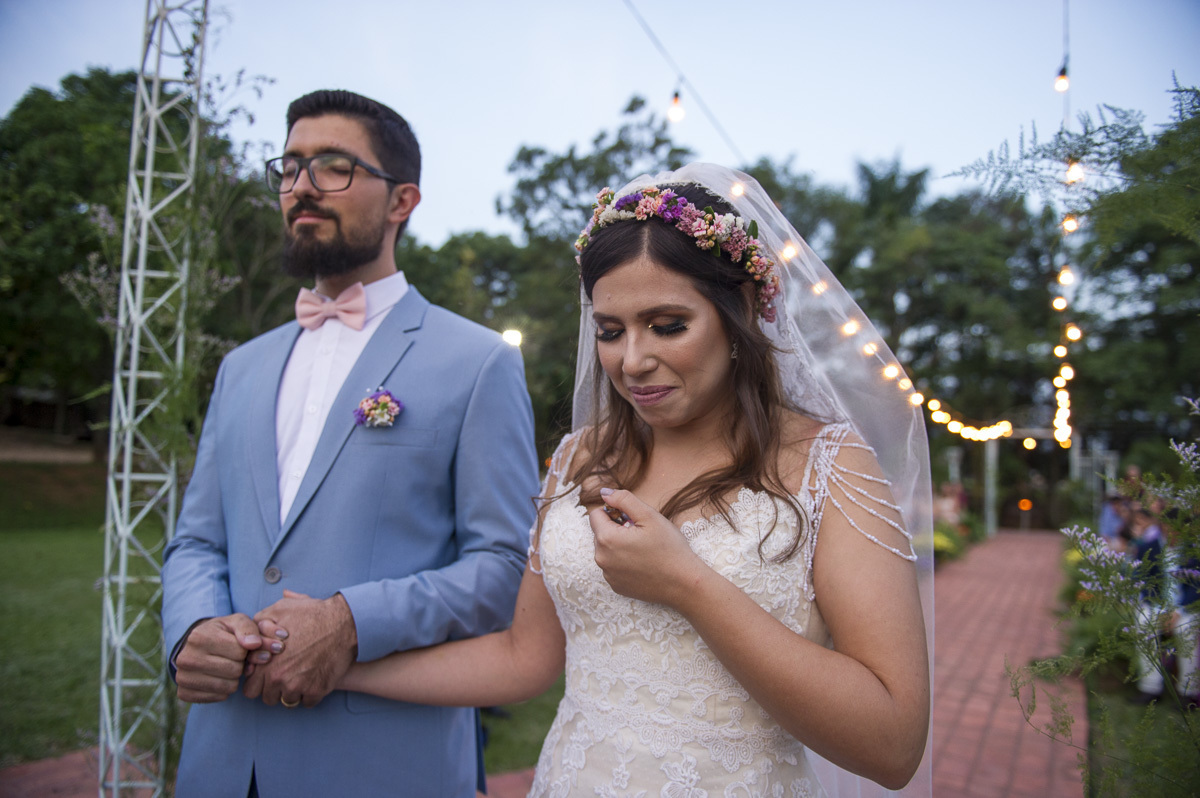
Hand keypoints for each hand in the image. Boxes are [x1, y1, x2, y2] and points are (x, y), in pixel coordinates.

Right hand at [175, 614, 279, 702]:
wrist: (198, 647)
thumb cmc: (221, 633)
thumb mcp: (235, 622)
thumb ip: (248, 629)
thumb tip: (255, 644)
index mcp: (199, 637)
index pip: (240, 652)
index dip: (245, 650)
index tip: (240, 647)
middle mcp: (186, 658)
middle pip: (234, 670)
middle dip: (240, 664)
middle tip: (233, 659)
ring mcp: (183, 677)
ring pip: (229, 686)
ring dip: (234, 678)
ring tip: (227, 667)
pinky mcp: (185, 693)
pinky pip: (220, 697)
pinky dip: (225, 690)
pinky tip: (218, 678)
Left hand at [243, 589, 357, 707]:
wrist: (344, 623)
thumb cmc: (311, 614)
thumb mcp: (280, 609)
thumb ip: (260, 621)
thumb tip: (253, 635)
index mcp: (266, 664)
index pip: (250, 689)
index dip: (257, 681)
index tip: (267, 674)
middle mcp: (280, 679)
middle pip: (268, 699)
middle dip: (273, 689)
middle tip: (284, 675)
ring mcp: (300, 687)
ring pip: (288, 701)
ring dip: (293, 691)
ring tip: (301, 673)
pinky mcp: (318, 690)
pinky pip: (308, 702)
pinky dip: (310, 693)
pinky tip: (314, 677)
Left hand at [589, 488, 705, 607]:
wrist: (684, 583)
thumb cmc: (669, 548)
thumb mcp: (649, 515)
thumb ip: (624, 499)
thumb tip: (604, 493)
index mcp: (606, 539)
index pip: (595, 515)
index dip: (614, 512)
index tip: (632, 520)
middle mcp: (601, 559)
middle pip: (600, 533)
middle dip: (616, 529)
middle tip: (641, 535)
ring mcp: (608, 575)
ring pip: (606, 550)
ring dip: (619, 546)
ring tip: (643, 550)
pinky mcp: (615, 586)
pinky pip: (612, 566)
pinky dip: (623, 562)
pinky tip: (643, 564)